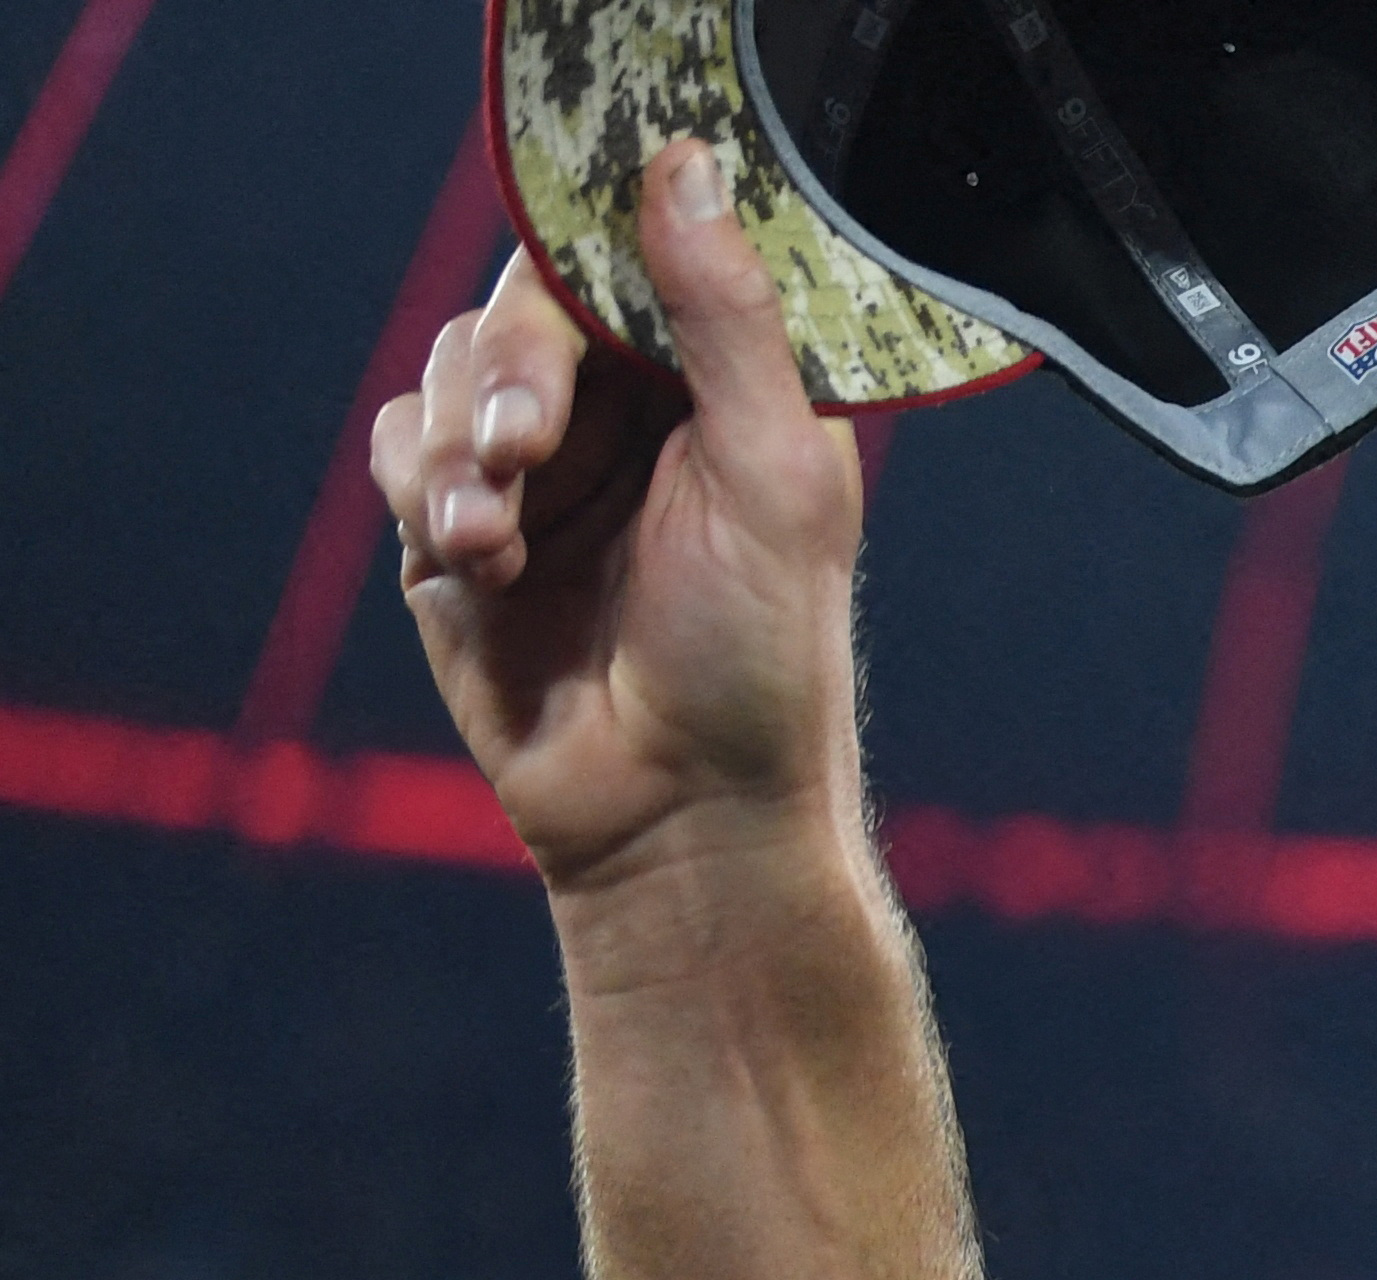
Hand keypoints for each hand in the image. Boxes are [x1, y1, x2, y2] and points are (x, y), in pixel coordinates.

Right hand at [371, 141, 867, 899]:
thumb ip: (728, 319)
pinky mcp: (461, 533)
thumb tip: (683, 161)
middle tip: (522, 449)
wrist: (682, 817)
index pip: (615, 267)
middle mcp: (626, 420)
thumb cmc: (761, 663)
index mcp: (715, 390)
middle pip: (513, 313)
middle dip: (504, 375)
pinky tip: (476, 565)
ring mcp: (541, 475)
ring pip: (445, 376)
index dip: (571, 278)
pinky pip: (399, 451)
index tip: (567, 336)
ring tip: (496, 537)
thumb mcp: (774, 478)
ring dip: (457, 446)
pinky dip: (424, 493)